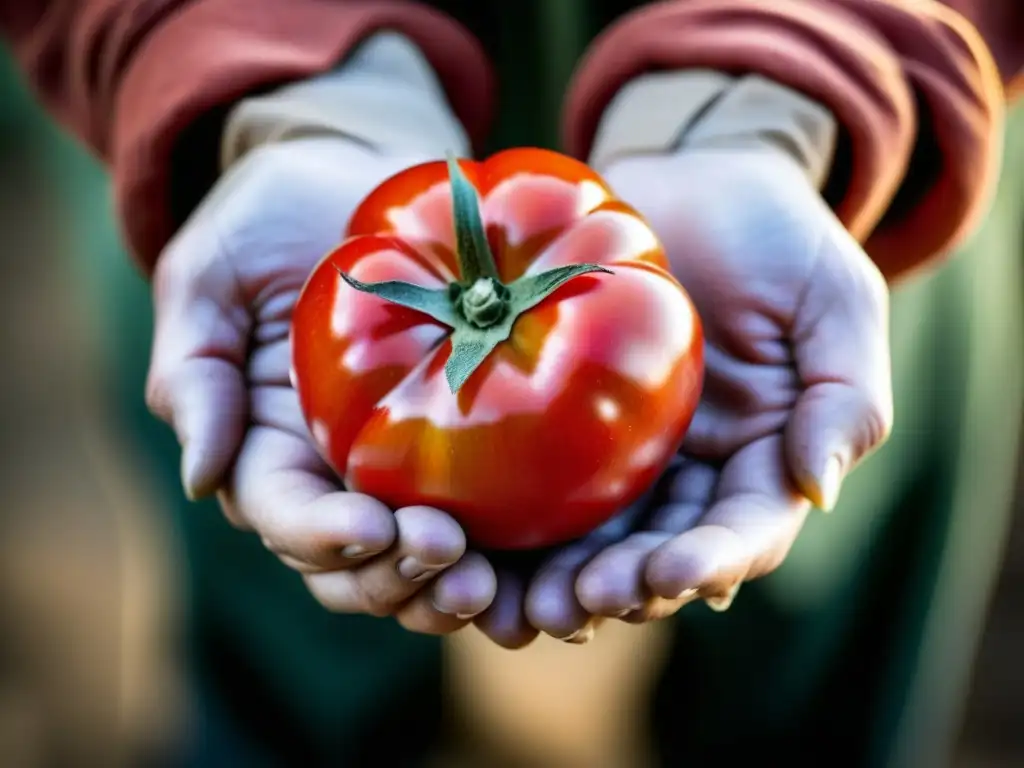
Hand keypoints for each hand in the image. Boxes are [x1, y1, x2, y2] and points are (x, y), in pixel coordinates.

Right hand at [145, 137, 496, 631]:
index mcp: (268, 447)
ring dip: (447, 583)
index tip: (369, 528)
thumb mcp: (210, 277)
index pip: (284, 516)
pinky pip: (484, 509)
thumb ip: (195, 370)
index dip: (322, 537)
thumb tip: (199, 476)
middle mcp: (334, 473)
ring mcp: (401, 463)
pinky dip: (504, 547)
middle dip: (394, 577)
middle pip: (354, 564)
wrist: (353, 175)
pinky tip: (540, 553)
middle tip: (448, 559)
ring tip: (489, 582)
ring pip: (417, 556)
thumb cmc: (269, 219)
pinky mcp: (463, 440)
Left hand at [477, 146, 892, 645]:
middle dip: (622, 588)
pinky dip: (514, 524)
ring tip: (523, 604)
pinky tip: (479, 549)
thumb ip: (846, 394)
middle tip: (574, 607)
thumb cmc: (775, 233)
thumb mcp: (834, 299)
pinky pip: (535, 478)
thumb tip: (819, 487)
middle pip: (656, 551)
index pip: (742, 531)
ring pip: (592, 535)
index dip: (710, 561)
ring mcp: (620, 451)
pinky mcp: (558, 418)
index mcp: (758, 457)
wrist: (691, 175)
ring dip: (560, 577)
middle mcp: (686, 471)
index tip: (672, 575)